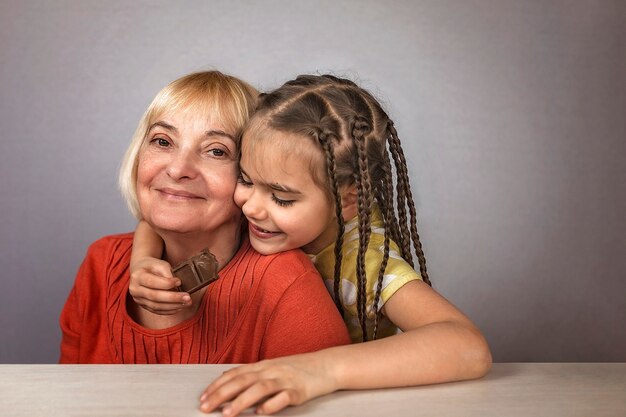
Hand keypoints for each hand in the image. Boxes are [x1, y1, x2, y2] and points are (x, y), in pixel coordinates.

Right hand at [128, 257, 190, 314]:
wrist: (141, 270)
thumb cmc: (152, 266)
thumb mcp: (159, 264)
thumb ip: (167, 272)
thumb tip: (177, 285)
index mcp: (137, 276)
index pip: (151, 282)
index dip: (166, 283)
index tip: (179, 282)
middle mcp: (135, 289)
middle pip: (154, 296)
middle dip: (173, 298)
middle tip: (188, 297)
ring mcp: (138, 299)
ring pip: (156, 306)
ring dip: (173, 306)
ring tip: (187, 303)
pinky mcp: (144, 306)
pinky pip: (157, 311)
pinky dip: (169, 310)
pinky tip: (180, 307)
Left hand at [199, 354, 338, 415]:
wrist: (327, 365)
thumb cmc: (298, 369)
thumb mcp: (273, 368)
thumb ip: (252, 375)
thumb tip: (228, 379)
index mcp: (263, 366)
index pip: (235, 374)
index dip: (217, 385)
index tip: (202, 397)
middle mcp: (271, 370)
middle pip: (242, 380)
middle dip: (221, 394)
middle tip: (205, 407)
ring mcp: (286, 379)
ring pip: (260, 388)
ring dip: (241, 401)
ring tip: (227, 413)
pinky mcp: (300, 390)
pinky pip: (284, 397)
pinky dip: (272, 404)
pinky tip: (261, 412)